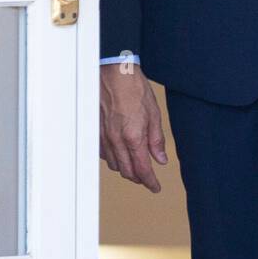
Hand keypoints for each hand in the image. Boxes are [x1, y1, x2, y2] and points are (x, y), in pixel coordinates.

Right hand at [100, 64, 167, 191]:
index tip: (155, 187)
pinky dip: (114, 158)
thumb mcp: (154, 113)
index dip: (150, 182)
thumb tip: (161, 159)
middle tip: (148, 178)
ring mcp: (104, 137)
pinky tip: (120, 152)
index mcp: (133, 137)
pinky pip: (104, 154)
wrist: (113, 72)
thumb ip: (156, 139)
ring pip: (114, 164)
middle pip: (126, 172)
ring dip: (125, 168)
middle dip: (138, 178)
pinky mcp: (96, 131)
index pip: (142, 170)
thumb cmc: (133, 87)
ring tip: (135, 165)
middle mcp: (116, 140)